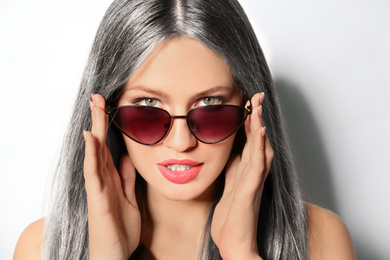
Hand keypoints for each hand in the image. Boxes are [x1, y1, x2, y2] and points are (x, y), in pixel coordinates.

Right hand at [83, 94, 140, 259]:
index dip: (108, 126)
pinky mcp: (98, 198)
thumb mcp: (130, 197)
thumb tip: (128, 157)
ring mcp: (99, 187)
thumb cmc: (121, 228)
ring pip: (95, 152)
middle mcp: (103, 178)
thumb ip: (127, 178)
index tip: (108, 105)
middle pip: (100, 143)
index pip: (108, 146)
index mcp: (112, 177)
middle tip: (98, 97)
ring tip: (94, 107)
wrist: (115, 254)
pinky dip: (91, 154)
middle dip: (99, 119)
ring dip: (95, 129)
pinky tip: (91, 138)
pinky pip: (94, 173)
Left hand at [211, 93, 272, 259]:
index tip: (248, 102)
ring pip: (260, 148)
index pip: (250, 141)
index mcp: (246, 171)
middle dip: (258, 117)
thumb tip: (231, 152)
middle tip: (258, 96)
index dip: (251, 121)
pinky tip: (261, 133)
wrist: (233, 241)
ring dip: (259, 127)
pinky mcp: (249, 191)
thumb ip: (233, 168)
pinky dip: (259, 148)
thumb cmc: (231, 217)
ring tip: (258, 106)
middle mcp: (253, 173)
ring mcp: (253, 182)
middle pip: (258, 140)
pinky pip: (257, 166)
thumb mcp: (229, 185)